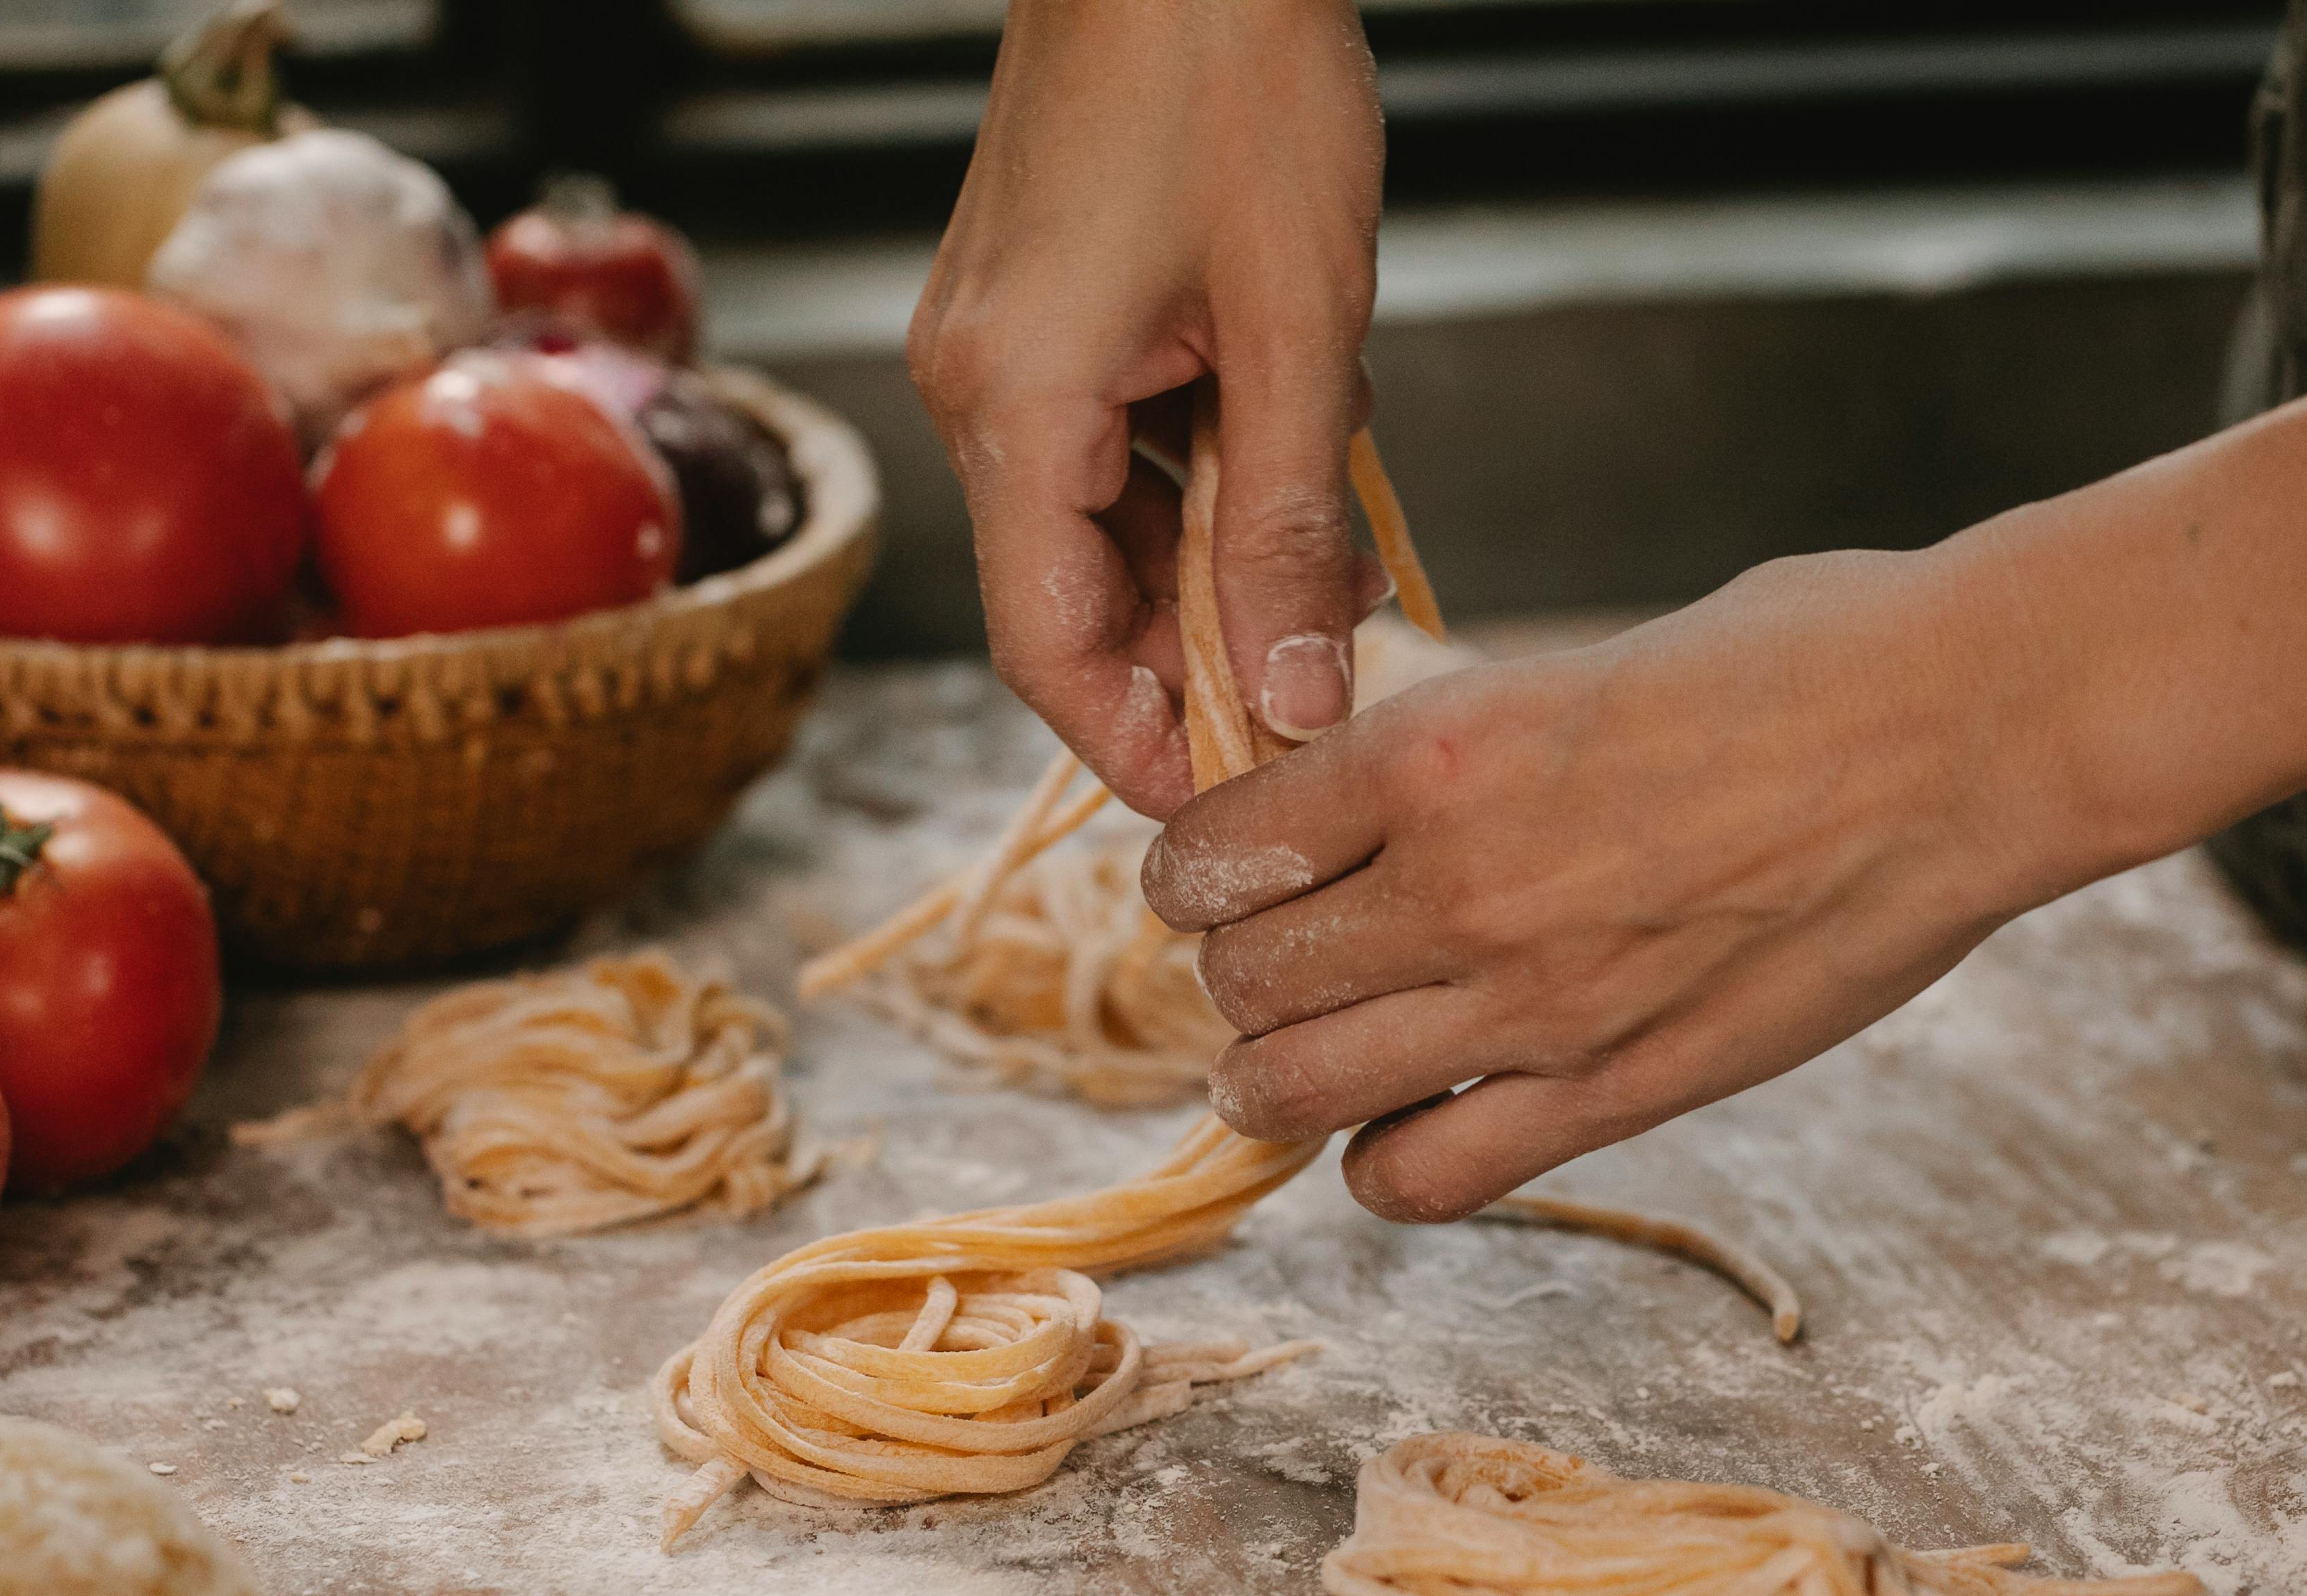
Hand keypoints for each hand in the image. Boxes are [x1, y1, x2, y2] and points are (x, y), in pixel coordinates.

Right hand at [910, 0, 1384, 815]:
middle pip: (1070, 594)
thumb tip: (1295, 693)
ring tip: (1330, 581)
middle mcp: (976, 386)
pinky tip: (1290, 479)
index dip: (1135, 742)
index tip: (1229, 801)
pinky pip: (1108, 448)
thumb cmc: (1239, 84)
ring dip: (1209, 569)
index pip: (1048, 644)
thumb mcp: (1301, 328)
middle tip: (1317, 694)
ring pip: (1099, 523)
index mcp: (1014, 401)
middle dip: (1193, 658)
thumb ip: (1290, 526)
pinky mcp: (1036, 308)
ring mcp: (999, 344)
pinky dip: (1195, 487)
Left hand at [1143, 548, 2101, 1219]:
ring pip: (1297, 1089)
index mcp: (1434, 748)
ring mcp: (1535, 1005)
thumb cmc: (1800, 660)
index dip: (1195, 872)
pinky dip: (1383, 1162)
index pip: (1215, 848)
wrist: (1971, 731)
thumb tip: (1374, 802)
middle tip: (1267, 965)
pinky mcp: (1618, 1092)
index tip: (1218, 877)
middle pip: (1242, 978)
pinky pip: (1424, 1179)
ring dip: (1275, 1079)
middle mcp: (1457, 884)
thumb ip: (1460, 750)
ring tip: (1293, 1062)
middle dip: (1235, 974)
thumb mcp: (1576, 665)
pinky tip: (1407, 1123)